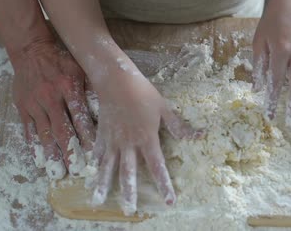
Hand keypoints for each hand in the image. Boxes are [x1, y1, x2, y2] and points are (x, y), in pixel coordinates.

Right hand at [12, 38, 95, 178]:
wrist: (31, 50)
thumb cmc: (61, 60)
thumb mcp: (80, 69)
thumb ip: (92, 89)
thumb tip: (107, 110)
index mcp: (68, 87)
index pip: (80, 117)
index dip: (87, 137)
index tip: (93, 155)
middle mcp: (51, 98)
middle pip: (62, 129)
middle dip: (70, 152)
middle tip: (76, 171)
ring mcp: (35, 104)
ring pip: (44, 134)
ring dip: (51, 154)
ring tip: (57, 172)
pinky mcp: (23, 107)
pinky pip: (29, 130)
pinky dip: (34, 145)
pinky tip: (39, 160)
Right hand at [90, 61, 203, 214]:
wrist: (116, 80)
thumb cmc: (143, 92)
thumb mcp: (164, 107)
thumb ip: (179, 126)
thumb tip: (200, 135)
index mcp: (147, 139)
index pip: (157, 167)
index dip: (164, 185)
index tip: (168, 201)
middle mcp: (128, 144)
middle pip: (128, 173)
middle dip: (129, 193)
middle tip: (130, 210)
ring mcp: (113, 140)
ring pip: (107, 167)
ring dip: (103, 185)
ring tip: (97, 201)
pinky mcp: (102, 134)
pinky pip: (98, 152)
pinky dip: (95, 164)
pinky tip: (90, 174)